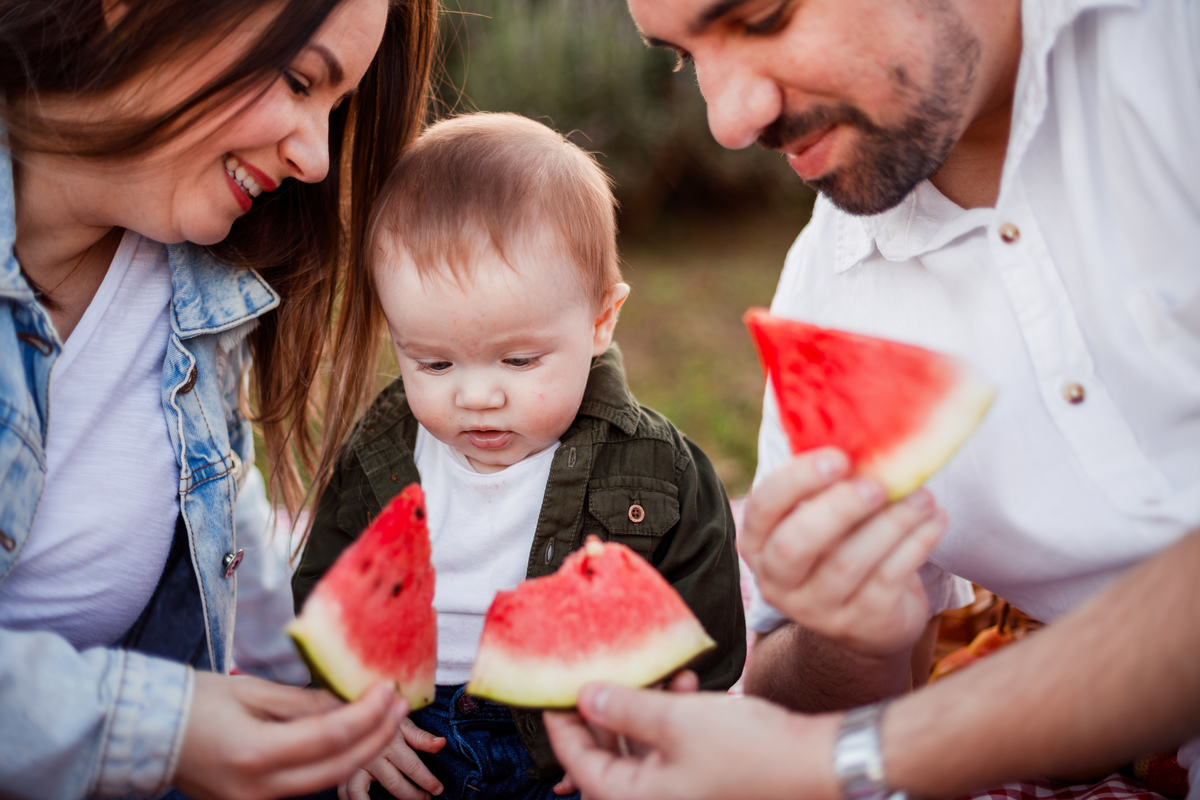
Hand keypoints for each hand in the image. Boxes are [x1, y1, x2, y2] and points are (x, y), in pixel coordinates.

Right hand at [174, 673, 406, 799]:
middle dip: (377, 735)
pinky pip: (307, 785)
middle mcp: (259, 789)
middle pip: (340, 767)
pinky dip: (335, 761)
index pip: (332, 735)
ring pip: (328, 781)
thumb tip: (352, 699)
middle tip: (400, 705)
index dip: (369, 712)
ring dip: (362, 749)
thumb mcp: (253, 692)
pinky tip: (352, 736)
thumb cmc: (196, 703)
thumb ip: (306, 703)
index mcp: (256, 754)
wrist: (147, 734)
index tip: (389, 689)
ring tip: (384, 717)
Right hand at [340, 717, 446, 799]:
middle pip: (394, 783)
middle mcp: (372, 755)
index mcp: (390, 742)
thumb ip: (421, 737)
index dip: (427, 781)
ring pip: (364, 791)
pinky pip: (345, 791)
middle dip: (412, 795)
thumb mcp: (403, 723)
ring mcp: (356, 764)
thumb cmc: (384, 716)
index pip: (412, 766)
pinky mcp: (345, 770)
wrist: (355, 707)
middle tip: (424, 798)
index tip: (438, 789)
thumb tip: (442, 743)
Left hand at [545, 682, 841, 799]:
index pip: (579, 761)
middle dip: (606, 709)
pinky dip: (671, 717)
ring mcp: (680, 793)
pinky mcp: (704, 780)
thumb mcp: (676, 720)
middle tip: (598, 673)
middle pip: (608, 756)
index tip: (553, 687)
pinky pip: (670, 748)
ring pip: (641, 748)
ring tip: (654, 673)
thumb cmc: (749, 751)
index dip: (562, 721)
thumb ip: (624, 708)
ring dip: (642, 708)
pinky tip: (685, 684)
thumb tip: (584, 697)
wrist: (814, 763)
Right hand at [740, 448, 946, 656]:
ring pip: (848, 563)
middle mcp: (778, 580)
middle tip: (876, 485)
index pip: (765, 506)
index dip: (797, 480)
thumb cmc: (840, 546)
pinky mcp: (862, 623)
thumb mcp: (819, 518)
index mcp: (759, 542)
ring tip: (922, 496)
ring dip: (891, 523)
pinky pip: (888, 579)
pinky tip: (935, 519)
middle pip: (795, 544)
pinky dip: (915, 544)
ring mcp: (819, 609)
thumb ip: (825, 483)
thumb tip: (862, 425)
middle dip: (838, 509)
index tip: (838, 458)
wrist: (866, 619)